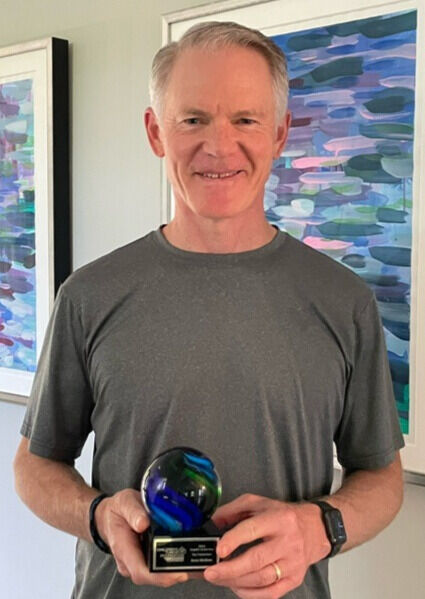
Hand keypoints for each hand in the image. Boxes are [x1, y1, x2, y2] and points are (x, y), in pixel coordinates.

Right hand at [95, 489, 188, 586]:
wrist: (110, 516)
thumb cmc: (118, 509)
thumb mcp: (124, 502)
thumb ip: (133, 511)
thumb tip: (143, 522)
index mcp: (123, 548)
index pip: (140, 571)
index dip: (160, 576)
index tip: (178, 571)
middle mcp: (131, 562)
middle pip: (153, 577)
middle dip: (176, 574)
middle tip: (197, 564)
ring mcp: (138, 563)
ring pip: (159, 575)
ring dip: (178, 570)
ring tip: (198, 561)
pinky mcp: (146, 561)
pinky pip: (161, 568)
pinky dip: (176, 564)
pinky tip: (190, 556)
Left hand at [202, 493, 329, 597]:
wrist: (314, 529)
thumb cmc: (283, 516)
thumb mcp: (257, 503)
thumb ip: (233, 509)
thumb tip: (212, 522)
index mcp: (279, 519)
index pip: (253, 530)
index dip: (234, 540)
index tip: (219, 550)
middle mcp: (288, 542)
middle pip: (256, 560)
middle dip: (230, 569)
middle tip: (210, 572)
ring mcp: (292, 563)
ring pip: (261, 579)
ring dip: (236, 582)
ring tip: (218, 579)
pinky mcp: (294, 579)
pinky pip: (270, 593)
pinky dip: (250, 594)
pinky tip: (236, 587)